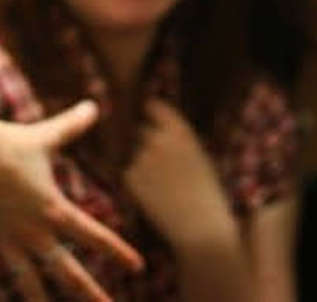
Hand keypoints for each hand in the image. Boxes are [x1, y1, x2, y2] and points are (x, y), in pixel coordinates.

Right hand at [0, 100, 143, 300]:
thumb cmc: (7, 140)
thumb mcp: (44, 135)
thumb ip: (71, 125)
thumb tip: (95, 105)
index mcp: (51, 208)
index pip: (93, 235)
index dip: (117, 251)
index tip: (139, 267)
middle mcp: (31, 230)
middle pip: (65, 271)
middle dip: (88, 293)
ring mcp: (6, 238)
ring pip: (26, 282)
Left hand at [124, 100, 233, 250]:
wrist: (202, 230)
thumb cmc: (207, 194)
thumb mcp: (199, 155)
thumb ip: (177, 137)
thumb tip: (155, 123)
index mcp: (180, 130)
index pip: (153, 106)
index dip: (148, 112)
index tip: (146, 116)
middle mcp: (159, 139)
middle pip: (140, 130)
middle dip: (144, 141)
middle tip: (158, 164)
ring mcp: (142, 157)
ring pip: (133, 153)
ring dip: (140, 163)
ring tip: (162, 185)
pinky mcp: (130, 176)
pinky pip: (129, 173)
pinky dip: (136, 182)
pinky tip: (154, 196)